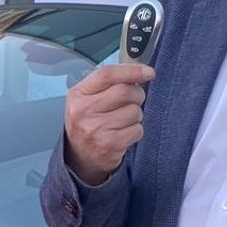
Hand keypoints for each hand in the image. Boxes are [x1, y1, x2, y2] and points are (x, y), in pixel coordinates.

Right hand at [64, 64, 154, 185]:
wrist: (80, 156)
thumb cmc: (88, 122)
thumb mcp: (87, 98)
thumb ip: (108, 83)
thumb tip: (139, 72)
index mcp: (78, 94)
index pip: (106, 74)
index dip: (131, 71)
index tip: (148, 72)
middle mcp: (84, 111)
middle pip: (124, 91)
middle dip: (137, 95)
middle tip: (133, 100)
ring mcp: (96, 129)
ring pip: (134, 112)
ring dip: (135, 115)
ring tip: (123, 120)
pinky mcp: (109, 144)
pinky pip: (137, 130)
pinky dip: (135, 131)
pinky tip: (123, 133)